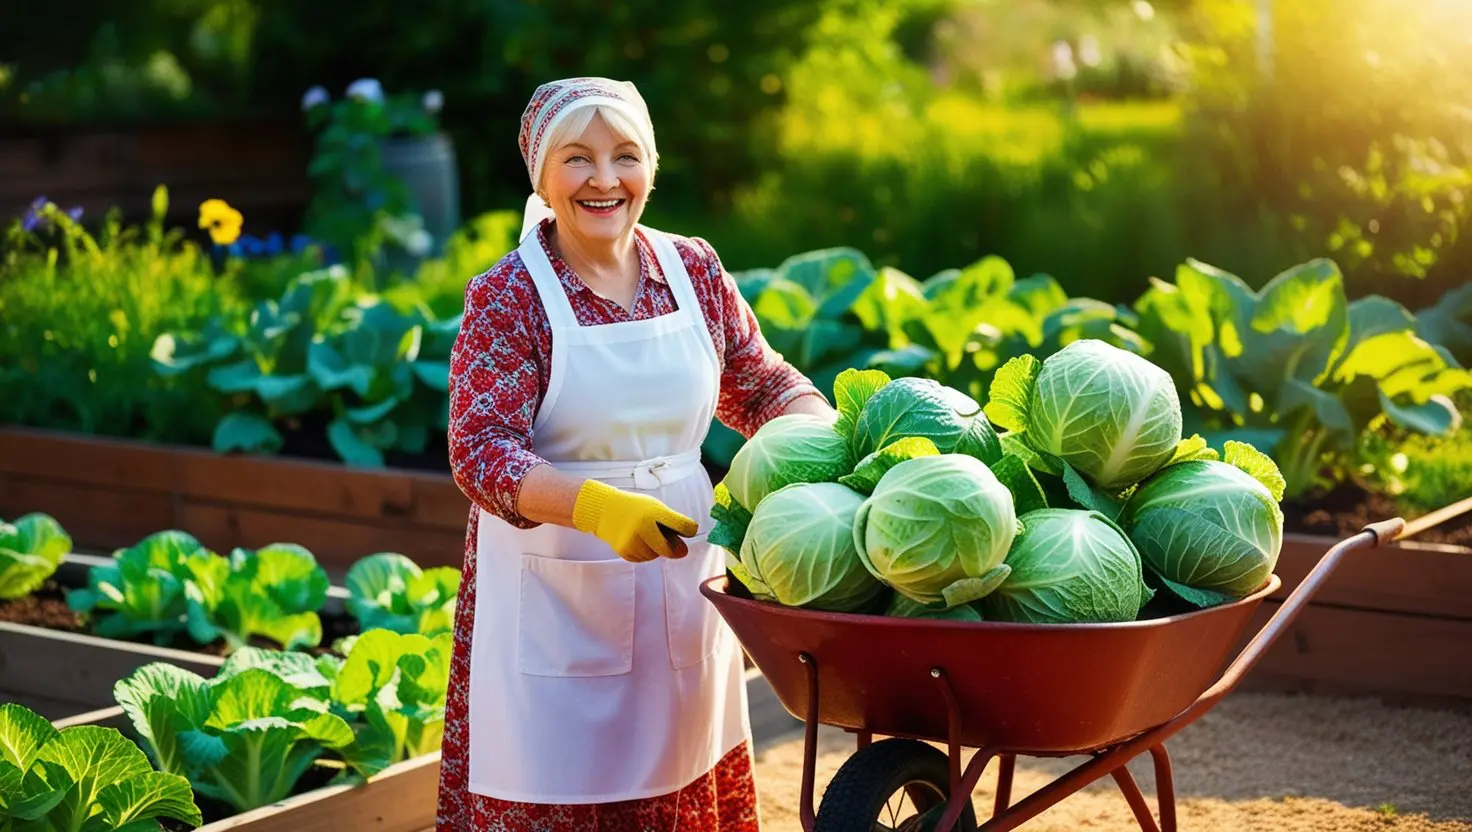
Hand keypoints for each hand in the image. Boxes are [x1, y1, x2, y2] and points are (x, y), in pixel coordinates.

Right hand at [571, 480, 698, 562]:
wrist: (605, 510)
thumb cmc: (635, 508)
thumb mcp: (654, 507)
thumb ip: (671, 524)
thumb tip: (683, 550)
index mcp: (654, 513)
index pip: (683, 526)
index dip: (689, 530)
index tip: (688, 530)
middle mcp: (643, 528)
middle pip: (669, 549)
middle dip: (673, 549)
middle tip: (673, 545)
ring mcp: (633, 541)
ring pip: (655, 555)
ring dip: (656, 549)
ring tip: (645, 535)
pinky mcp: (625, 551)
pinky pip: (643, 558)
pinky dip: (644, 552)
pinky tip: (636, 540)